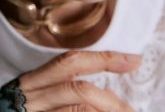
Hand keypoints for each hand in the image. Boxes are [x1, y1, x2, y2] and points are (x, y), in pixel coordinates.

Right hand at [17, 50, 140, 110]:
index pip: (70, 62)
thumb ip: (63, 90)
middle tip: (131, 111)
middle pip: (79, 91)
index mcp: (30, 83)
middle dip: (111, 102)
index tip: (133, 59)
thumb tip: (109, 93)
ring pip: (79, 110)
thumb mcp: (35, 98)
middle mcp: (30, 99)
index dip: (104, 59)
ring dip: (106, 111)